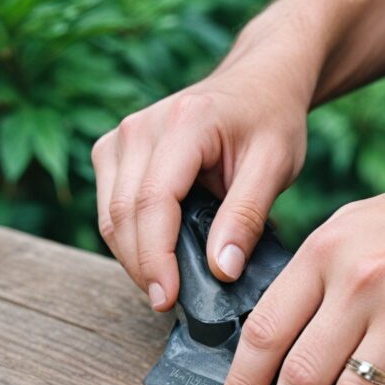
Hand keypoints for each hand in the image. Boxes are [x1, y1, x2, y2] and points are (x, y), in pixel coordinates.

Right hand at [91, 59, 308, 309]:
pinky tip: (158, 257)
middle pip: (122, 214)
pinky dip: (129, 239)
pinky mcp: (114, 150)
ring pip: (109, 216)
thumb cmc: (270, 120)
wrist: (257, 82)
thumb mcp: (275, 166)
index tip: (169, 298)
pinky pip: (109, 207)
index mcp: (184, 123)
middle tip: (170, 302)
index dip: (156, 257)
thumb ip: (247, 216)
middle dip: (142, 267)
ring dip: (133, 257)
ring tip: (167, 284)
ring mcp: (121, 136)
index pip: (153, 202)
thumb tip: (222, 270)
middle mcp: (141, 127)